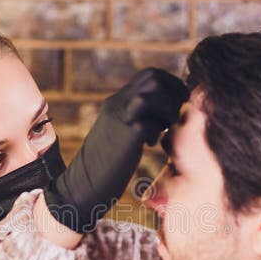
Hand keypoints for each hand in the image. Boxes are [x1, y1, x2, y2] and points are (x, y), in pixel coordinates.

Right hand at [44, 68, 187, 232]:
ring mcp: (119, 119)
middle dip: (174, 94)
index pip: (150, 74)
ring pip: (153, 93)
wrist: (82, 185)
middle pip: (153, 77)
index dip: (171, 85)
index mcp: (117, 101)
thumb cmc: (106, 164)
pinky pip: (149, 123)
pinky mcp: (124, 137)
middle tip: (174, 117)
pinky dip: (156, 133)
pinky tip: (149, 144)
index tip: (178, 106)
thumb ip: (136, 118)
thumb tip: (164, 114)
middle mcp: (117, 104)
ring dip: (167, 110)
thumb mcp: (121, 132)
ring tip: (163, 129)